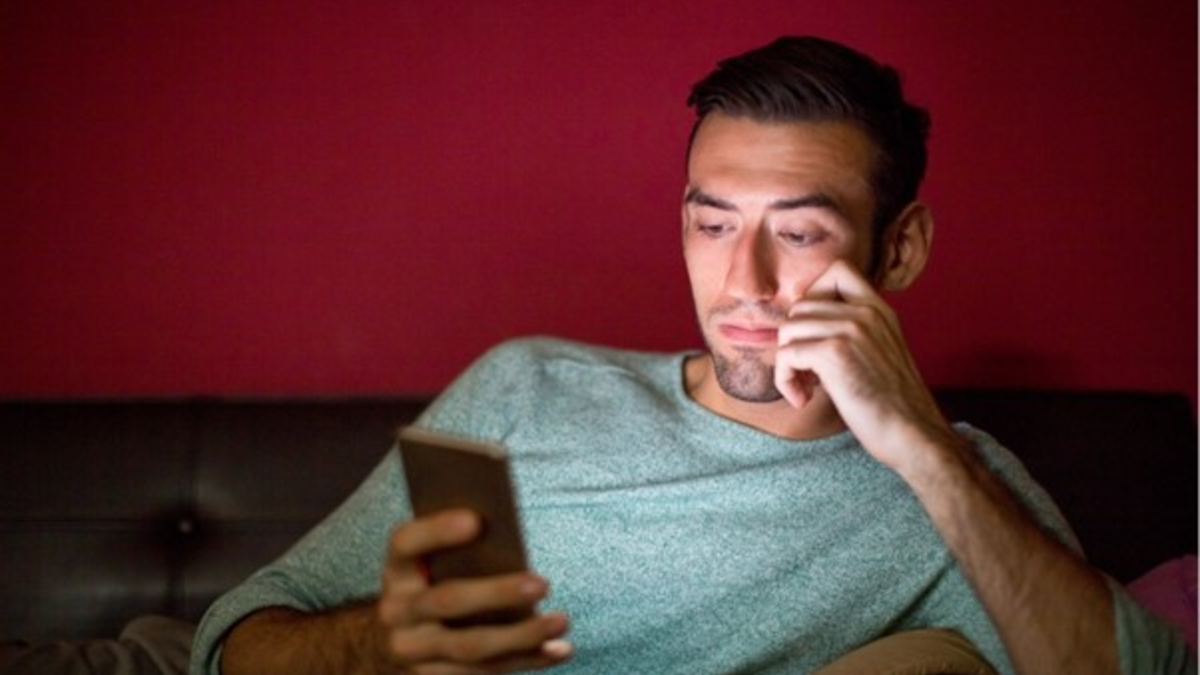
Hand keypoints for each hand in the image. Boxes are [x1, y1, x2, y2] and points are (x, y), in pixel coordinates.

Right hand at [376, 509, 571, 673]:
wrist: (396, 640)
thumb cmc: (430, 583)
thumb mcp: (429, 561)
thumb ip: (456, 546)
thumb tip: (505, 529)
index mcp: (397, 569)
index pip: (406, 543)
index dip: (437, 530)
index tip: (476, 520)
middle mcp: (397, 611)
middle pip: (447, 601)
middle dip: (497, 593)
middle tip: (542, 584)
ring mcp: (412, 651)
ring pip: (470, 646)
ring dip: (521, 636)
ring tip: (560, 621)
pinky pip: (485, 672)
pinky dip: (526, 659)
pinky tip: (558, 649)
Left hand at [774, 260, 958, 472]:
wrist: (915, 435)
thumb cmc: (893, 406)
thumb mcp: (878, 354)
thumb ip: (851, 333)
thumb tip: (799, 329)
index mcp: (879, 310)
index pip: (837, 270)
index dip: (813, 296)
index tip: (815, 334)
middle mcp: (867, 312)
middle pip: (800, 306)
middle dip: (794, 342)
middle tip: (806, 374)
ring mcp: (852, 329)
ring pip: (788, 330)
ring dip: (787, 364)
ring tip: (805, 388)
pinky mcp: (835, 352)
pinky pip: (787, 355)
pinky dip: (785, 380)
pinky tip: (803, 400)